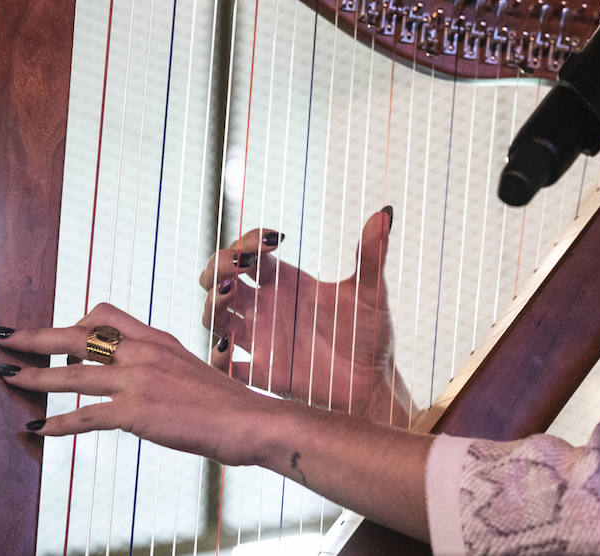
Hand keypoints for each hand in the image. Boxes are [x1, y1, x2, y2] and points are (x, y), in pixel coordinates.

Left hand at [0, 303, 269, 465]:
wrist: (248, 420)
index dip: (73, 323)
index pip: (103, 314)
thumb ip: (157, 366)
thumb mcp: (187, 369)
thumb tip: (133, 377)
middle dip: (34, 337)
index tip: (55, 336)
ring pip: (71, 374)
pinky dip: (56, 424)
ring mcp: (139, 381)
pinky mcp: (137, 412)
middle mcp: (144, 352)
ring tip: (5, 377)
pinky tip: (36, 429)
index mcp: (156, 338)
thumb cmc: (222, 402)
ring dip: (32, 376)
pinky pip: (85, 416)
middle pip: (76, 335)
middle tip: (3, 337)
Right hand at [198, 207, 410, 422]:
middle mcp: (267, 307)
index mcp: (287, 283)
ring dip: (213, 303)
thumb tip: (385, 214)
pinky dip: (217, 357)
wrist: (373, 384)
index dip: (252, 239)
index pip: (251, 252)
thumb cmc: (370, 335)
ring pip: (214, 317)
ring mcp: (261, 340)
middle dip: (219, 265)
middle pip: (220, 278)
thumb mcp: (373, 292)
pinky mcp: (262, 373)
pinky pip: (223, 367)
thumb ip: (373, 255)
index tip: (276, 239)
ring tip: (231, 293)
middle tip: (240, 264)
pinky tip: (229, 347)